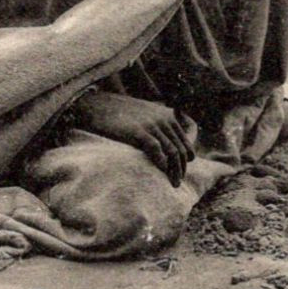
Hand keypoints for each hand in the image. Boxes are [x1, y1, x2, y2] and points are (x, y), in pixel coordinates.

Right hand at [65, 90, 193, 185]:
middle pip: (180, 148)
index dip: (188, 154)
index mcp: (167, 115)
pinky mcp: (138, 131)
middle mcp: (163, 119)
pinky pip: (156, 149)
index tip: (185, 167)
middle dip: (182, 167)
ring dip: (175, 170)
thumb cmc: (120, 113)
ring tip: (174, 183)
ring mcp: (152, 125)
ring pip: (172, 151)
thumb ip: (158, 124)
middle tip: (178, 181)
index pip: (186, 138)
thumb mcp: (145, 114)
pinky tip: (162, 172)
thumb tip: (164, 144)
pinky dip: (162, 162)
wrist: (98, 105)